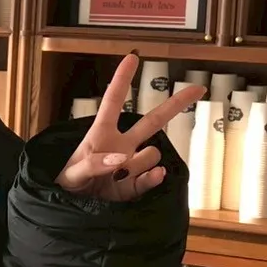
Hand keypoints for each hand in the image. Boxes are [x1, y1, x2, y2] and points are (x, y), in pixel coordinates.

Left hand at [55, 54, 204, 201]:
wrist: (71, 209)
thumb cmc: (67, 183)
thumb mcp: (71, 172)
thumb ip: (92, 164)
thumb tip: (119, 158)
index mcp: (101, 134)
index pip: (113, 102)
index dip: (122, 79)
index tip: (132, 57)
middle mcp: (121, 146)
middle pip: (153, 121)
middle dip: (175, 104)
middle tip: (198, 89)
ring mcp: (131, 165)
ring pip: (151, 154)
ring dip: (136, 165)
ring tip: (113, 178)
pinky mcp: (135, 187)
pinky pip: (151, 179)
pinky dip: (152, 178)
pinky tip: (153, 176)